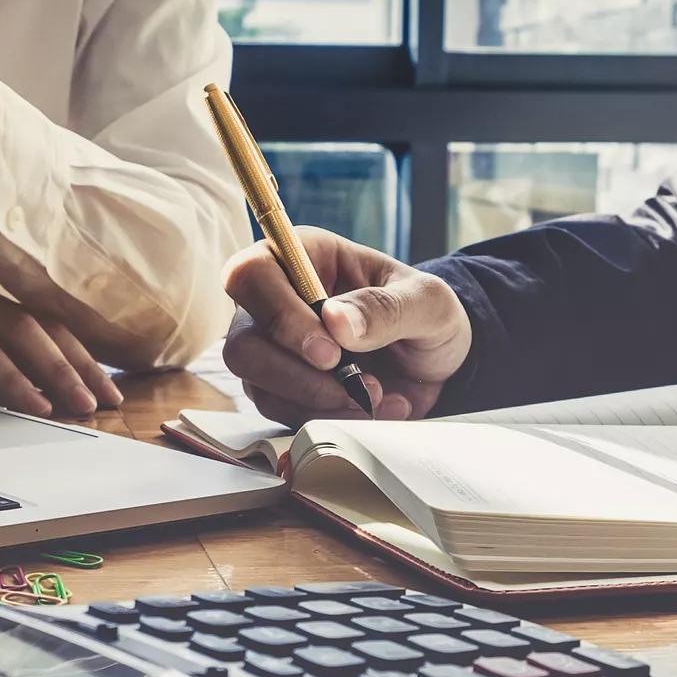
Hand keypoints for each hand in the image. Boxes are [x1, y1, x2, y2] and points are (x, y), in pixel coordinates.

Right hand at [221, 227, 470, 424]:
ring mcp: (272, 348)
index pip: (252, 275)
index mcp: (302, 257)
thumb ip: (385, 308)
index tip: (329, 352)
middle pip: (242, 342)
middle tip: (353, 386)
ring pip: (256, 384)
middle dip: (295, 374)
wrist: (433, 358)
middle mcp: (274, 301)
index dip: (280, 317)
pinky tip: (375, 408)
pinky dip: (330, 418)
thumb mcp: (427, 302)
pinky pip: (283, 413)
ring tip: (377, 397)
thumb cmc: (425, 313)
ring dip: (318, 402)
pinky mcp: (281, 389)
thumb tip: (336, 321)